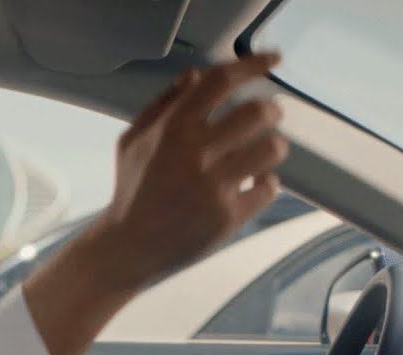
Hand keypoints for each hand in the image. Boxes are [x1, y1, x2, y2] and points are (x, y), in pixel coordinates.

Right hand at [89, 52, 287, 293]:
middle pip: (258, 111)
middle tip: (270, 116)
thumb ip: (163, 104)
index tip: (272, 59)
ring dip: (273, 147)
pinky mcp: (228, 216)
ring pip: (271, 148)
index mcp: (173, 128)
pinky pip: (269, 187)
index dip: (253, 64)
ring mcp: (213, 186)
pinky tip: (253, 185)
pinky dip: (266, 184)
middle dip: (271, 110)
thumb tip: (195, 75)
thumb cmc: (133, 191)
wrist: (129, 247)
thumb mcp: (133, 140)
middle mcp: (195, 153)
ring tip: (263, 153)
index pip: (222, 80)